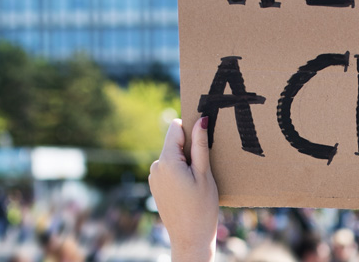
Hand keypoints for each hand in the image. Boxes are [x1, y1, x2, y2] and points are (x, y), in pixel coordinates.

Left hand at [148, 117, 219, 261]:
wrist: (190, 239)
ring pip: (172, 157)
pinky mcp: (156, 186)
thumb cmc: (202, 208)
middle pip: (174, 143)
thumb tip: (201, 119)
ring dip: (185, 162)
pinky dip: (180, 173)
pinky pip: (169, 170)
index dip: (191, 130)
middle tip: (204, 168)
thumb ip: (201, 145)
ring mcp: (153, 177)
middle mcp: (155, 166)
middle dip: (190, 149)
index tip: (204, 140)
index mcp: (167, 161)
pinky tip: (190, 189)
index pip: (175, 128)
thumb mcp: (204, 174)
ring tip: (198, 182)